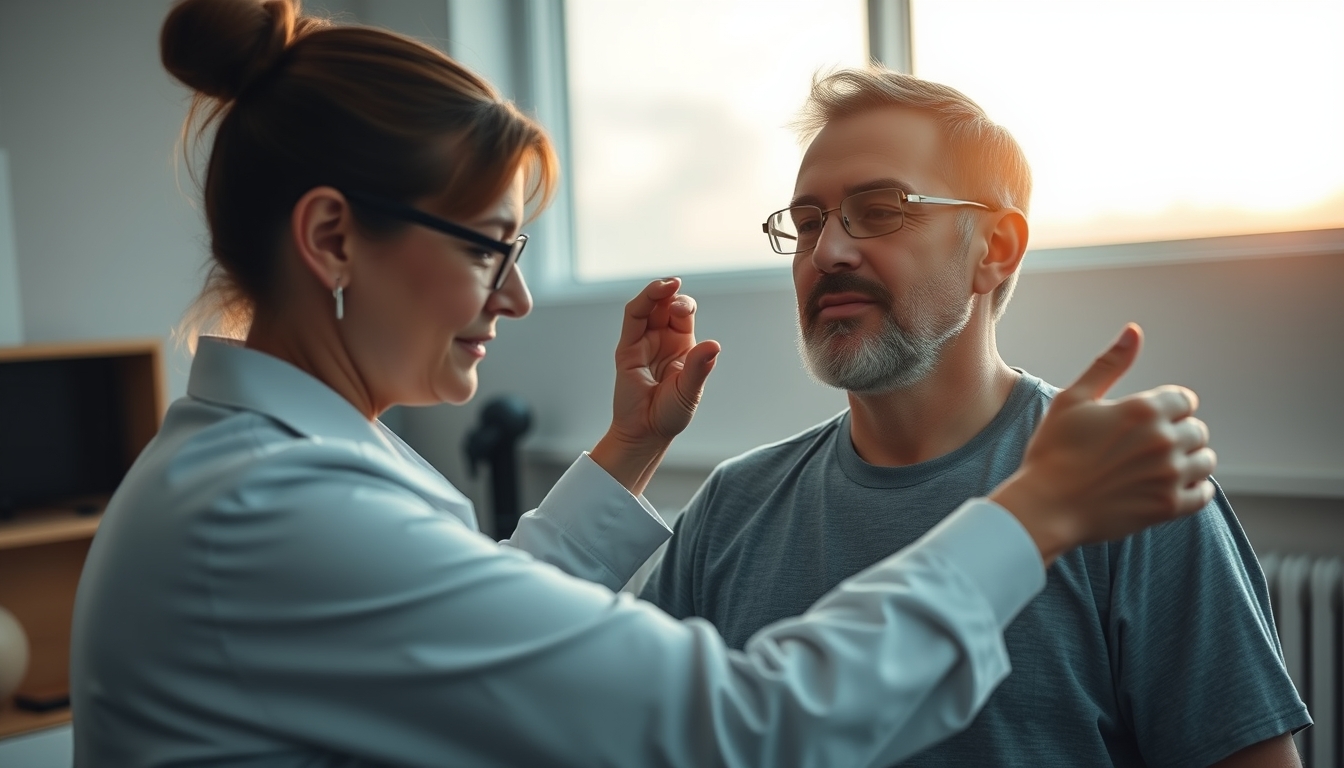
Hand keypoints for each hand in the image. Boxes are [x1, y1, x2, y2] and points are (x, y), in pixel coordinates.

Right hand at [590, 278, 720, 493]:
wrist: (645, 433)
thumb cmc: (669, 414)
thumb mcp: (689, 391)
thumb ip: (699, 368)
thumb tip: (714, 345)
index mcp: (682, 346)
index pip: (683, 314)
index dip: (684, 305)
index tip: (683, 309)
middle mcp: (662, 340)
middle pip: (665, 305)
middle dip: (671, 295)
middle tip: (675, 292)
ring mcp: (643, 342)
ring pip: (647, 307)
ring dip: (655, 292)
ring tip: (664, 285)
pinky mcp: (626, 349)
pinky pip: (632, 319)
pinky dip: (641, 303)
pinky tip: (651, 294)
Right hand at [990, 323, 1215, 564]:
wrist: (1045, 506)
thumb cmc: (1054, 450)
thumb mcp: (1073, 399)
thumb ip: (1109, 364)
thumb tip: (1134, 331)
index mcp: (1144, 409)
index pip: (1184, 400)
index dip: (1167, 408)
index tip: (1146, 421)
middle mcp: (1164, 440)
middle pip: (1197, 430)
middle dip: (1178, 434)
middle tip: (1146, 447)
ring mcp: (1169, 475)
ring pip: (1206, 460)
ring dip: (1189, 461)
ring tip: (1159, 467)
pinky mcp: (1168, 507)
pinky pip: (1204, 494)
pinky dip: (1194, 489)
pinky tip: (1169, 487)